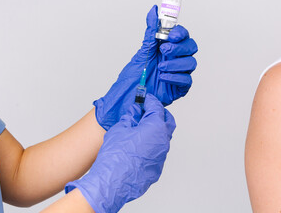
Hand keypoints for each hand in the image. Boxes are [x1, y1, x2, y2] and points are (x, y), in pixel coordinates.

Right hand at [65, 94, 175, 212]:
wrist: (112, 182)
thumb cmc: (115, 155)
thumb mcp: (120, 128)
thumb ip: (131, 117)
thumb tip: (135, 112)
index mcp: (156, 127)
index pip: (157, 108)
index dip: (150, 101)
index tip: (145, 99)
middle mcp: (163, 141)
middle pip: (167, 122)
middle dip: (159, 114)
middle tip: (147, 112)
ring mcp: (162, 156)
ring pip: (163, 138)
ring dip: (155, 131)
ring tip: (140, 130)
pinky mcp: (157, 169)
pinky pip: (157, 153)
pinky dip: (151, 146)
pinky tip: (138, 147)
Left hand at [94, 5, 197, 129]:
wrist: (128, 96)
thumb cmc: (135, 75)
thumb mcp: (143, 51)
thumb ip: (151, 31)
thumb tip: (154, 10)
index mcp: (169, 48)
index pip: (183, 35)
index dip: (180, 33)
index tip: (171, 35)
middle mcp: (176, 59)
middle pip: (191, 47)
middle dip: (179, 48)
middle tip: (164, 51)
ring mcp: (179, 73)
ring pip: (191, 63)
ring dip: (175, 63)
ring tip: (160, 67)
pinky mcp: (179, 88)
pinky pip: (186, 80)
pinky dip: (175, 77)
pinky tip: (163, 76)